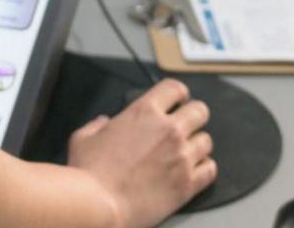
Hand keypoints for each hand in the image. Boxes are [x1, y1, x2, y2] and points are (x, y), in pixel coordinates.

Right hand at [67, 77, 216, 227]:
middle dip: (193, 116)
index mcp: (144, 112)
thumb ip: (96, 125)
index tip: (178, 100)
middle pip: (200, 111)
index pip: (175, 88)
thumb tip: (102, 123)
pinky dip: (204, 168)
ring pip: (207, 141)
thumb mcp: (83, 138)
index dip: (178, 93)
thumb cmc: (89, 173)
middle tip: (186, 125)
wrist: (100, 205)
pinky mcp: (187, 183)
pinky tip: (193, 171)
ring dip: (197, 144)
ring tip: (186, 152)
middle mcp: (169, 130)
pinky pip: (210, 169)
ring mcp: (181, 156)